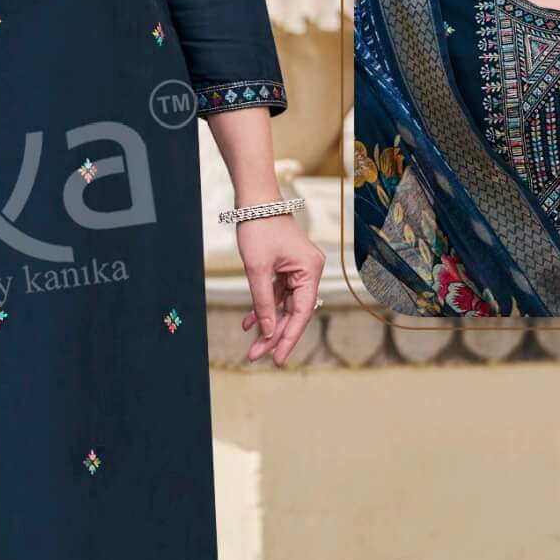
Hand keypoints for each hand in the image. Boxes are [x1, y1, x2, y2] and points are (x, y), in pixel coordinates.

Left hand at [236, 212, 323, 365]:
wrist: (255, 200)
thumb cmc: (258, 228)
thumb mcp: (257, 269)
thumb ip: (263, 303)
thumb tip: (268, 333)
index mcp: (311, 271)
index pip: (301, 314)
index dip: (288, 339)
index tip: (276, 359)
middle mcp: (310, 272)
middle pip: (294, 313)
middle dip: (275, 336)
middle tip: (256, 356)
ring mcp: (299, 269)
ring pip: (285, 306)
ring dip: (268, 324)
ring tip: (252, 347)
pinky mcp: (288, 267)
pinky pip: (278, 294)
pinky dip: (264, 307)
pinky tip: (249, 324)